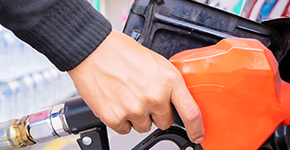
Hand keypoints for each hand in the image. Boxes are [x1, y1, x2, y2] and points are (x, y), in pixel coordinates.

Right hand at [68, 30, 204, 142]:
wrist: (92, 50)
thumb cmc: (120, 52)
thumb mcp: (156, 62)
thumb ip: (167, 82)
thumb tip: (173, 99)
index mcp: (169, 80)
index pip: (191, 112)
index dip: (196, 128)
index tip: (197, 134)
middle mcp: (155, 97)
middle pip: (165, 121)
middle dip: (157, 113)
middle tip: (143, 96)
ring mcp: (135, 109)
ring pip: (144, 126)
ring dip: (137, 116)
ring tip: (127, 95)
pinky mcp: (116, 117)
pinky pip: (125, 129)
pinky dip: (121, 118)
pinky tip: (117, 101)